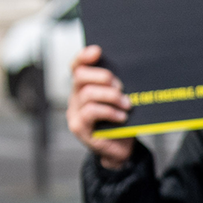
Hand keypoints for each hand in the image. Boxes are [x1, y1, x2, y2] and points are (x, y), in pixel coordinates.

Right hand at [67, 45, 132, 167]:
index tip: (98, 51)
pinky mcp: (79, 127)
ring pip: (87, 94)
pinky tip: (122, 116)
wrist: (121, 151)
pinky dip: (110, 111)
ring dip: (111, 96)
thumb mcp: (119, 100)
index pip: (76, 66)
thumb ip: (117, 86)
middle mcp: (75, 98)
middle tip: (120, 87)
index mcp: (84, 88)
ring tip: (127, 104)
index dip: (84, 56)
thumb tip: (128, 70)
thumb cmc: (122, 122)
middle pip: (80, 76)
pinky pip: (91, 111)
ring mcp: (75, 113)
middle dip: (102, 76)